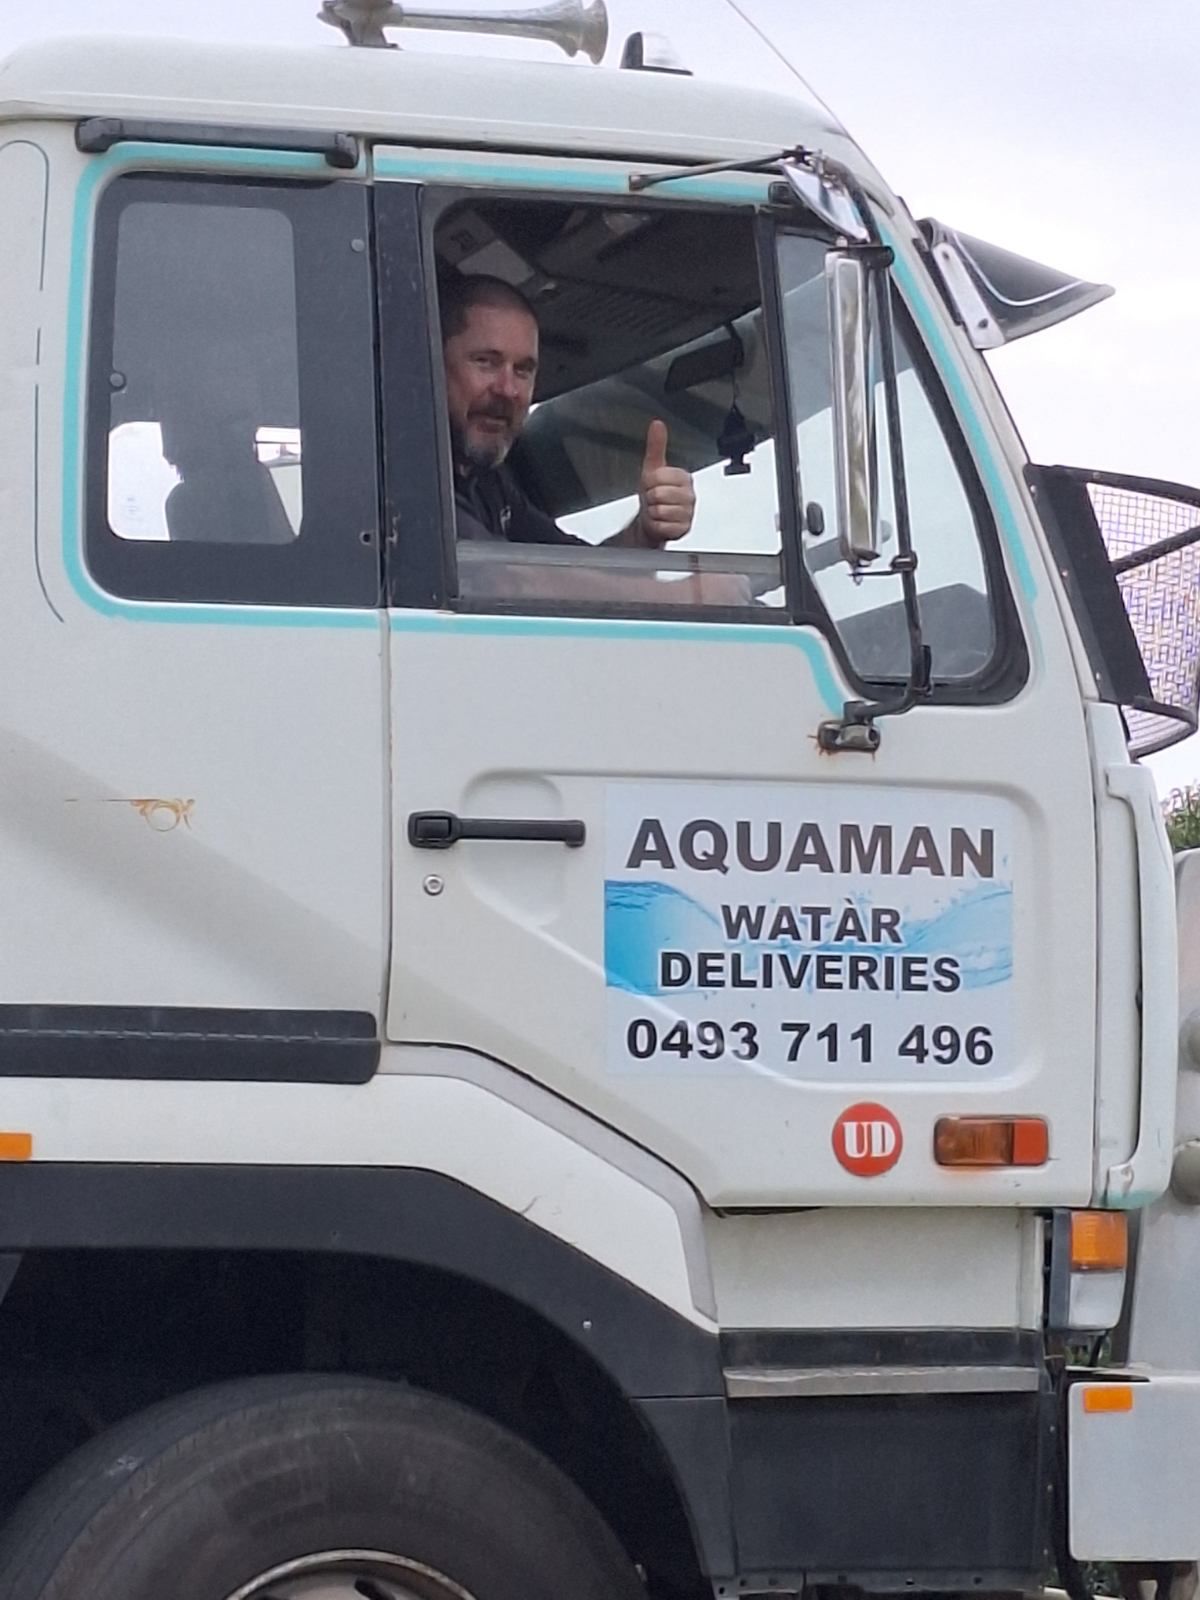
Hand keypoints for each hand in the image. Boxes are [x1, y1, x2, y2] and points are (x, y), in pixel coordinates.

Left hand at [637, 420, 694, 545]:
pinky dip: (656, 526)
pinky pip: (662, 525)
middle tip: (653, 499)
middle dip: (650, 498)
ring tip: (657, 510)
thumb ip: (656, 446)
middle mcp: (689, 495)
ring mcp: (688, 513)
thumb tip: (657, 424)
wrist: (652, 521)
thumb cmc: (654, 495)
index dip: (649, 481)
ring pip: (660, 510)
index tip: (652, 485)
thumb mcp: (652, 469)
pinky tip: (660, 522)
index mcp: (684, 478)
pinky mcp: (684, 529)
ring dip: (652, 513)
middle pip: (659, 494)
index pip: (659, 476)